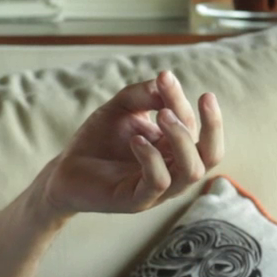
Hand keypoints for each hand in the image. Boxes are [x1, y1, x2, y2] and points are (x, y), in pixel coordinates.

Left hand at [41, 70, 223, 218]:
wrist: (65, 168)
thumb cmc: (99, 138)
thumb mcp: (121, 108)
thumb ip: (142, 94)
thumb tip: (166, 81)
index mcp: (175, 149)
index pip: (193, 125)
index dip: (180, 99)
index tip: (164, 76)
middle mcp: (174, 170)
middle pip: (212, 154)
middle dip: (210, 126)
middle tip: (180, 102)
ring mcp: (158, 189)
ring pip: (192, 171)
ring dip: (181, 140)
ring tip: (162, 115)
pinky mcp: (136, 201)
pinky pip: (158, 183)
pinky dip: (152, 159)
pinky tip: (136, 140)